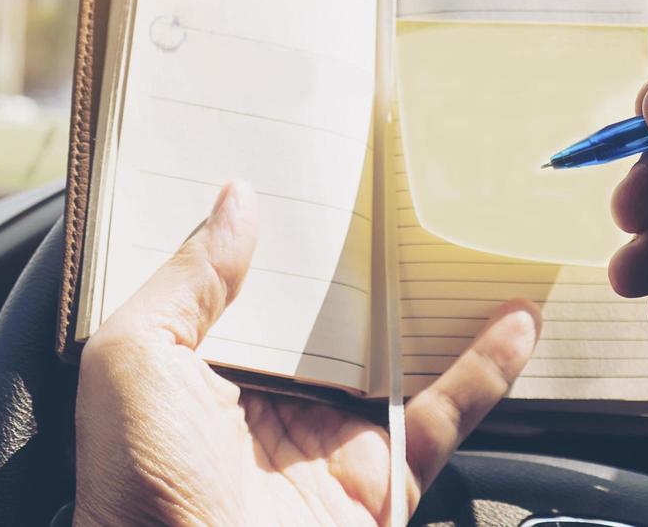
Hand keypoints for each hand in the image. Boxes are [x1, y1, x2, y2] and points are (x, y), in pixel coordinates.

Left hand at [73, 181, 539, 526]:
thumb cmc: (136, 487)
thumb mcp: (133, 360)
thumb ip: (186, 280)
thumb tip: (234, 200)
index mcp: (207, 364)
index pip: (254, 278)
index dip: (281, 224)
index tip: (313, 160)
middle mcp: (274, 394)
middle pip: (337, 308)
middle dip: (368, 250)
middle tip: (407, 175)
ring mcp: (333, 434)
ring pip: (399, 351)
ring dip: (438, 299)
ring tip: (474, 235)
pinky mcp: (382, 475)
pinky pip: (445, 413)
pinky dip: (487, 368)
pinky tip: (514, 319)